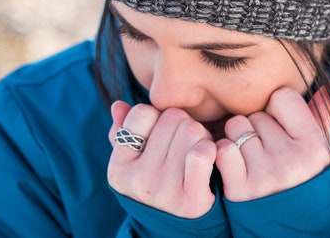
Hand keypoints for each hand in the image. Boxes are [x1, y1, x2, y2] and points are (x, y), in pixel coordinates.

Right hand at [107, 101, 216, 218]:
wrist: (178, 230)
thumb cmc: (158, 184)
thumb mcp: (135, 163)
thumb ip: (124, 132)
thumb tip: (119, 105)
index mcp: (119, 168)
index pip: (142, 114)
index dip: (157, 117)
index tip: (163, 132)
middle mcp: (138, 181)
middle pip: (172, 118)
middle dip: (184, 124)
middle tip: (187, 141)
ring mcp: (164, 191)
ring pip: (191, 130)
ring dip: (201, 135)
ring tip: (197, 149)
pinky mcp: (191, 201)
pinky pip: (201, 154)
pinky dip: (210, 148)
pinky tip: (209, 156)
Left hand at [215, 83, 329, 201]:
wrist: (293, 228)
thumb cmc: (304, 180)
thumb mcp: (320, 151)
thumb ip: (322, 115)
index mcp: (313, 146)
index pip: (282, 97)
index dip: (278, 109)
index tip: (282, 128)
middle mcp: (290, 160)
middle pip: (257, 114)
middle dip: (259, 127)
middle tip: (268, 150)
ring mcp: (264, 175)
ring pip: (236, 128)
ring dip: (239, 140)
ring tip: (254, 158)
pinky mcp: (239, 189)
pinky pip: (222, 150)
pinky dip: (225, 155)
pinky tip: (237, 167)